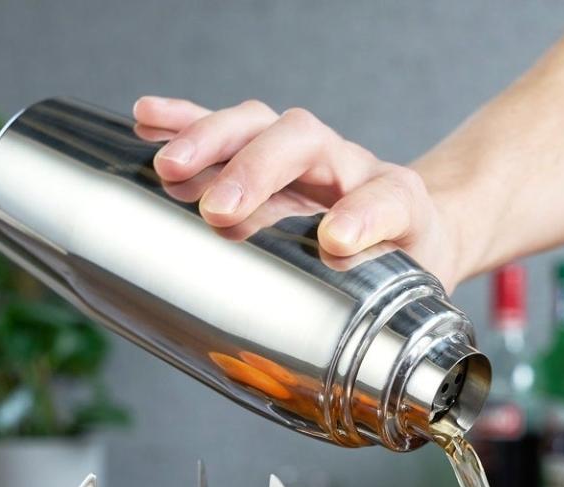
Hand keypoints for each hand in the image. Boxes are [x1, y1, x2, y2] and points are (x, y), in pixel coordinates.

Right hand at [133, 96, 462, 289]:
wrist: (409, 229)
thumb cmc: (404, 258)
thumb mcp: (414, 280)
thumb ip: (392, 288)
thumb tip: (341, 281)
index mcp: (398, 199)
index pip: (387, 195)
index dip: (362, 215)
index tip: (334, 242)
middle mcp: (347, 165)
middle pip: (304, 141)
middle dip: (258, 169)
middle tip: (220, 209)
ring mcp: (304, 155)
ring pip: (259, 126)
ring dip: (211, 142)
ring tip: (170, 166)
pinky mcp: (269, 155)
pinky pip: (227, 130)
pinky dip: (187, 122)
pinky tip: (149, 121)